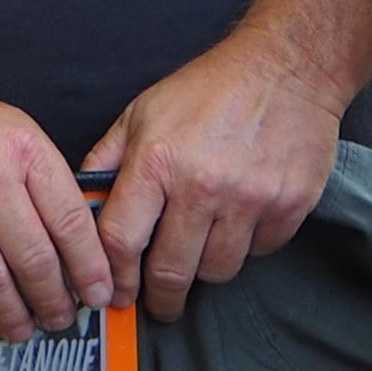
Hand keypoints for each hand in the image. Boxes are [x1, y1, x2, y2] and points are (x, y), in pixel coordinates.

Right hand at [0, 70, 113, 343]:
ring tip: (24, 328)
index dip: (90, 268)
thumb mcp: (12, 129)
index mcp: (22, 147)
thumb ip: (41, 180)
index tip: (98, 292)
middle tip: (62, 319)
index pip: (70, 221)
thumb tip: (73, 244)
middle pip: (33, 258)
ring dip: (12, 314)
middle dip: (54, 301)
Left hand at [81, 34, 346, 322]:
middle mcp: (202, 185)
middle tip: (158, 303)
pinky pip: (259, 253)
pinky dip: (246, 247)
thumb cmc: (208, 89)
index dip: (115, 278)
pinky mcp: (288, 206)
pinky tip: (239, 223)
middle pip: (171, 271)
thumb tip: (82, 206)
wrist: (287, 67)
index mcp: (157, 161)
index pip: (121, 241)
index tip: (118, 294)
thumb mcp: (142, 113)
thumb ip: (107, 160)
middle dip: (159, 298)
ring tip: (200, 253)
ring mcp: (249, 199)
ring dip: (204, 270)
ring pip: (217, 271)